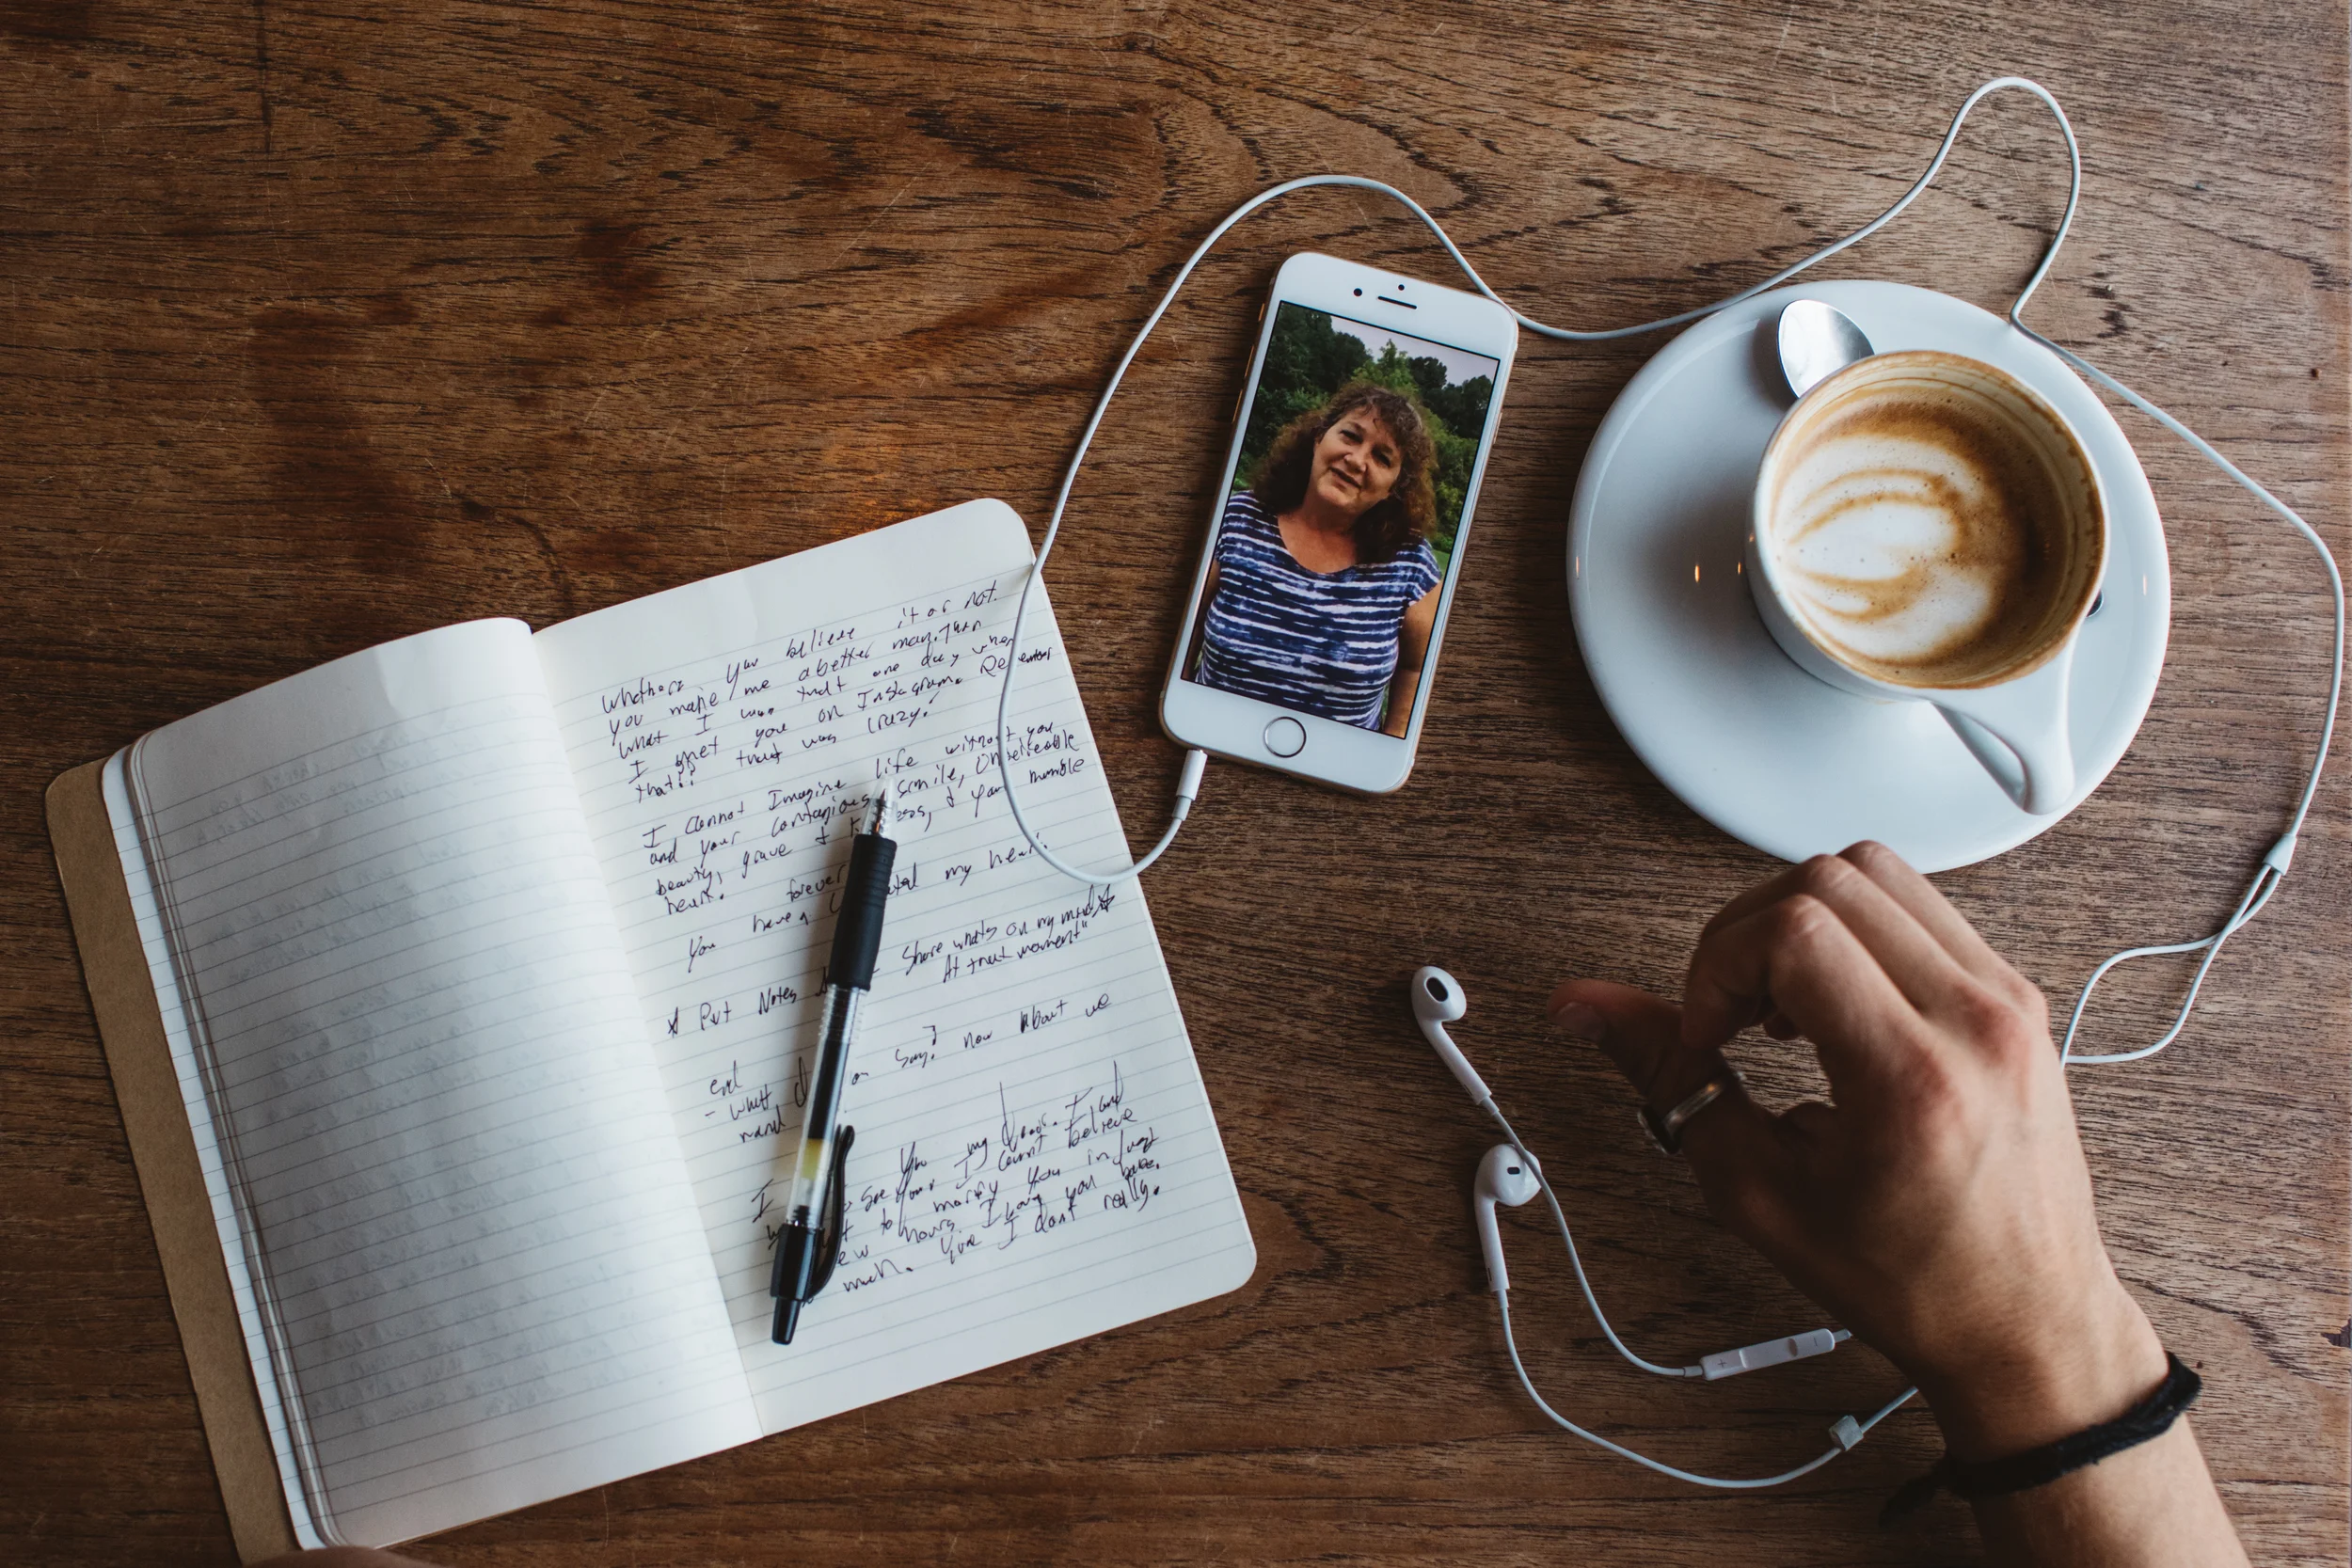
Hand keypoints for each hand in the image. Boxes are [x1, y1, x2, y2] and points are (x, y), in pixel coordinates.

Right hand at [1548, 841, 2162, 1461]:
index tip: (1706, 1031)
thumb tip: (1585, 1009)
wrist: (2025, 1325)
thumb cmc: (1909, 1282)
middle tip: (1729, 1014)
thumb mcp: (1760, 1193)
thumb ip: (1669, 1081)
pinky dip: (1855, 934)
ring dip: (1801, 920)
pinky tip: (1831, 1009)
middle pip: (1832, 879)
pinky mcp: (2016, 999)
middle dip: (1748, 933)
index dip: (1718, 966)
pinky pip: (1920, 910)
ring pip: (1879, 873)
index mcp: (1911, 1077)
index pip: (1797, 930)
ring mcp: (2007, 1001)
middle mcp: (1974, 1020)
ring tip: (1779, 1007)